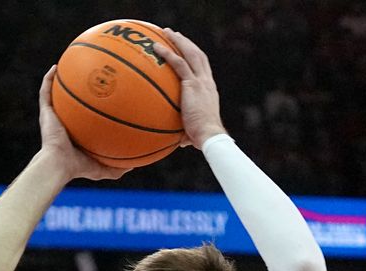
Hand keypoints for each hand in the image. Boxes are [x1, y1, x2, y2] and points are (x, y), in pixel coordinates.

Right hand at [38, 66, 131, 181]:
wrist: (58, 165)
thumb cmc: (77, 168)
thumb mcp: (102, 169)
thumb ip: (117, 167)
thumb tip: (134, 166)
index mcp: (77, 132)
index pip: (85, 115)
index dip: (94, 104)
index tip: (106, 91)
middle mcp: (65, 122)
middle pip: (73, 100)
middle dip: (80, 85)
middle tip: (92, 71)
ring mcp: (54, 117)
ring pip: (56, 93)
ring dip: (62, 78)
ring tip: (70, 61)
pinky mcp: (45, 113)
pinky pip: (45, 92)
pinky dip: (48, 79)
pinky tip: (55, 67)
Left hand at [153, 29, 226, 149]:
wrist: (209, 136)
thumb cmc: (201, 139)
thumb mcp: (193, 132)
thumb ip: (185, 132)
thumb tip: (178, 142)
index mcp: (208, 90)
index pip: (203, 68)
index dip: (195, 56)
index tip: (186, 49)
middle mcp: (206, 82)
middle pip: (197, 55)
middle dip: (186, 43)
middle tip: (174, 35)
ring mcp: (200, 81)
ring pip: (190, 53)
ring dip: (178, 41)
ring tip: (166, 33)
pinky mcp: (192, 85)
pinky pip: (178, 64)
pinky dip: (168, 54)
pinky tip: (156, 48)